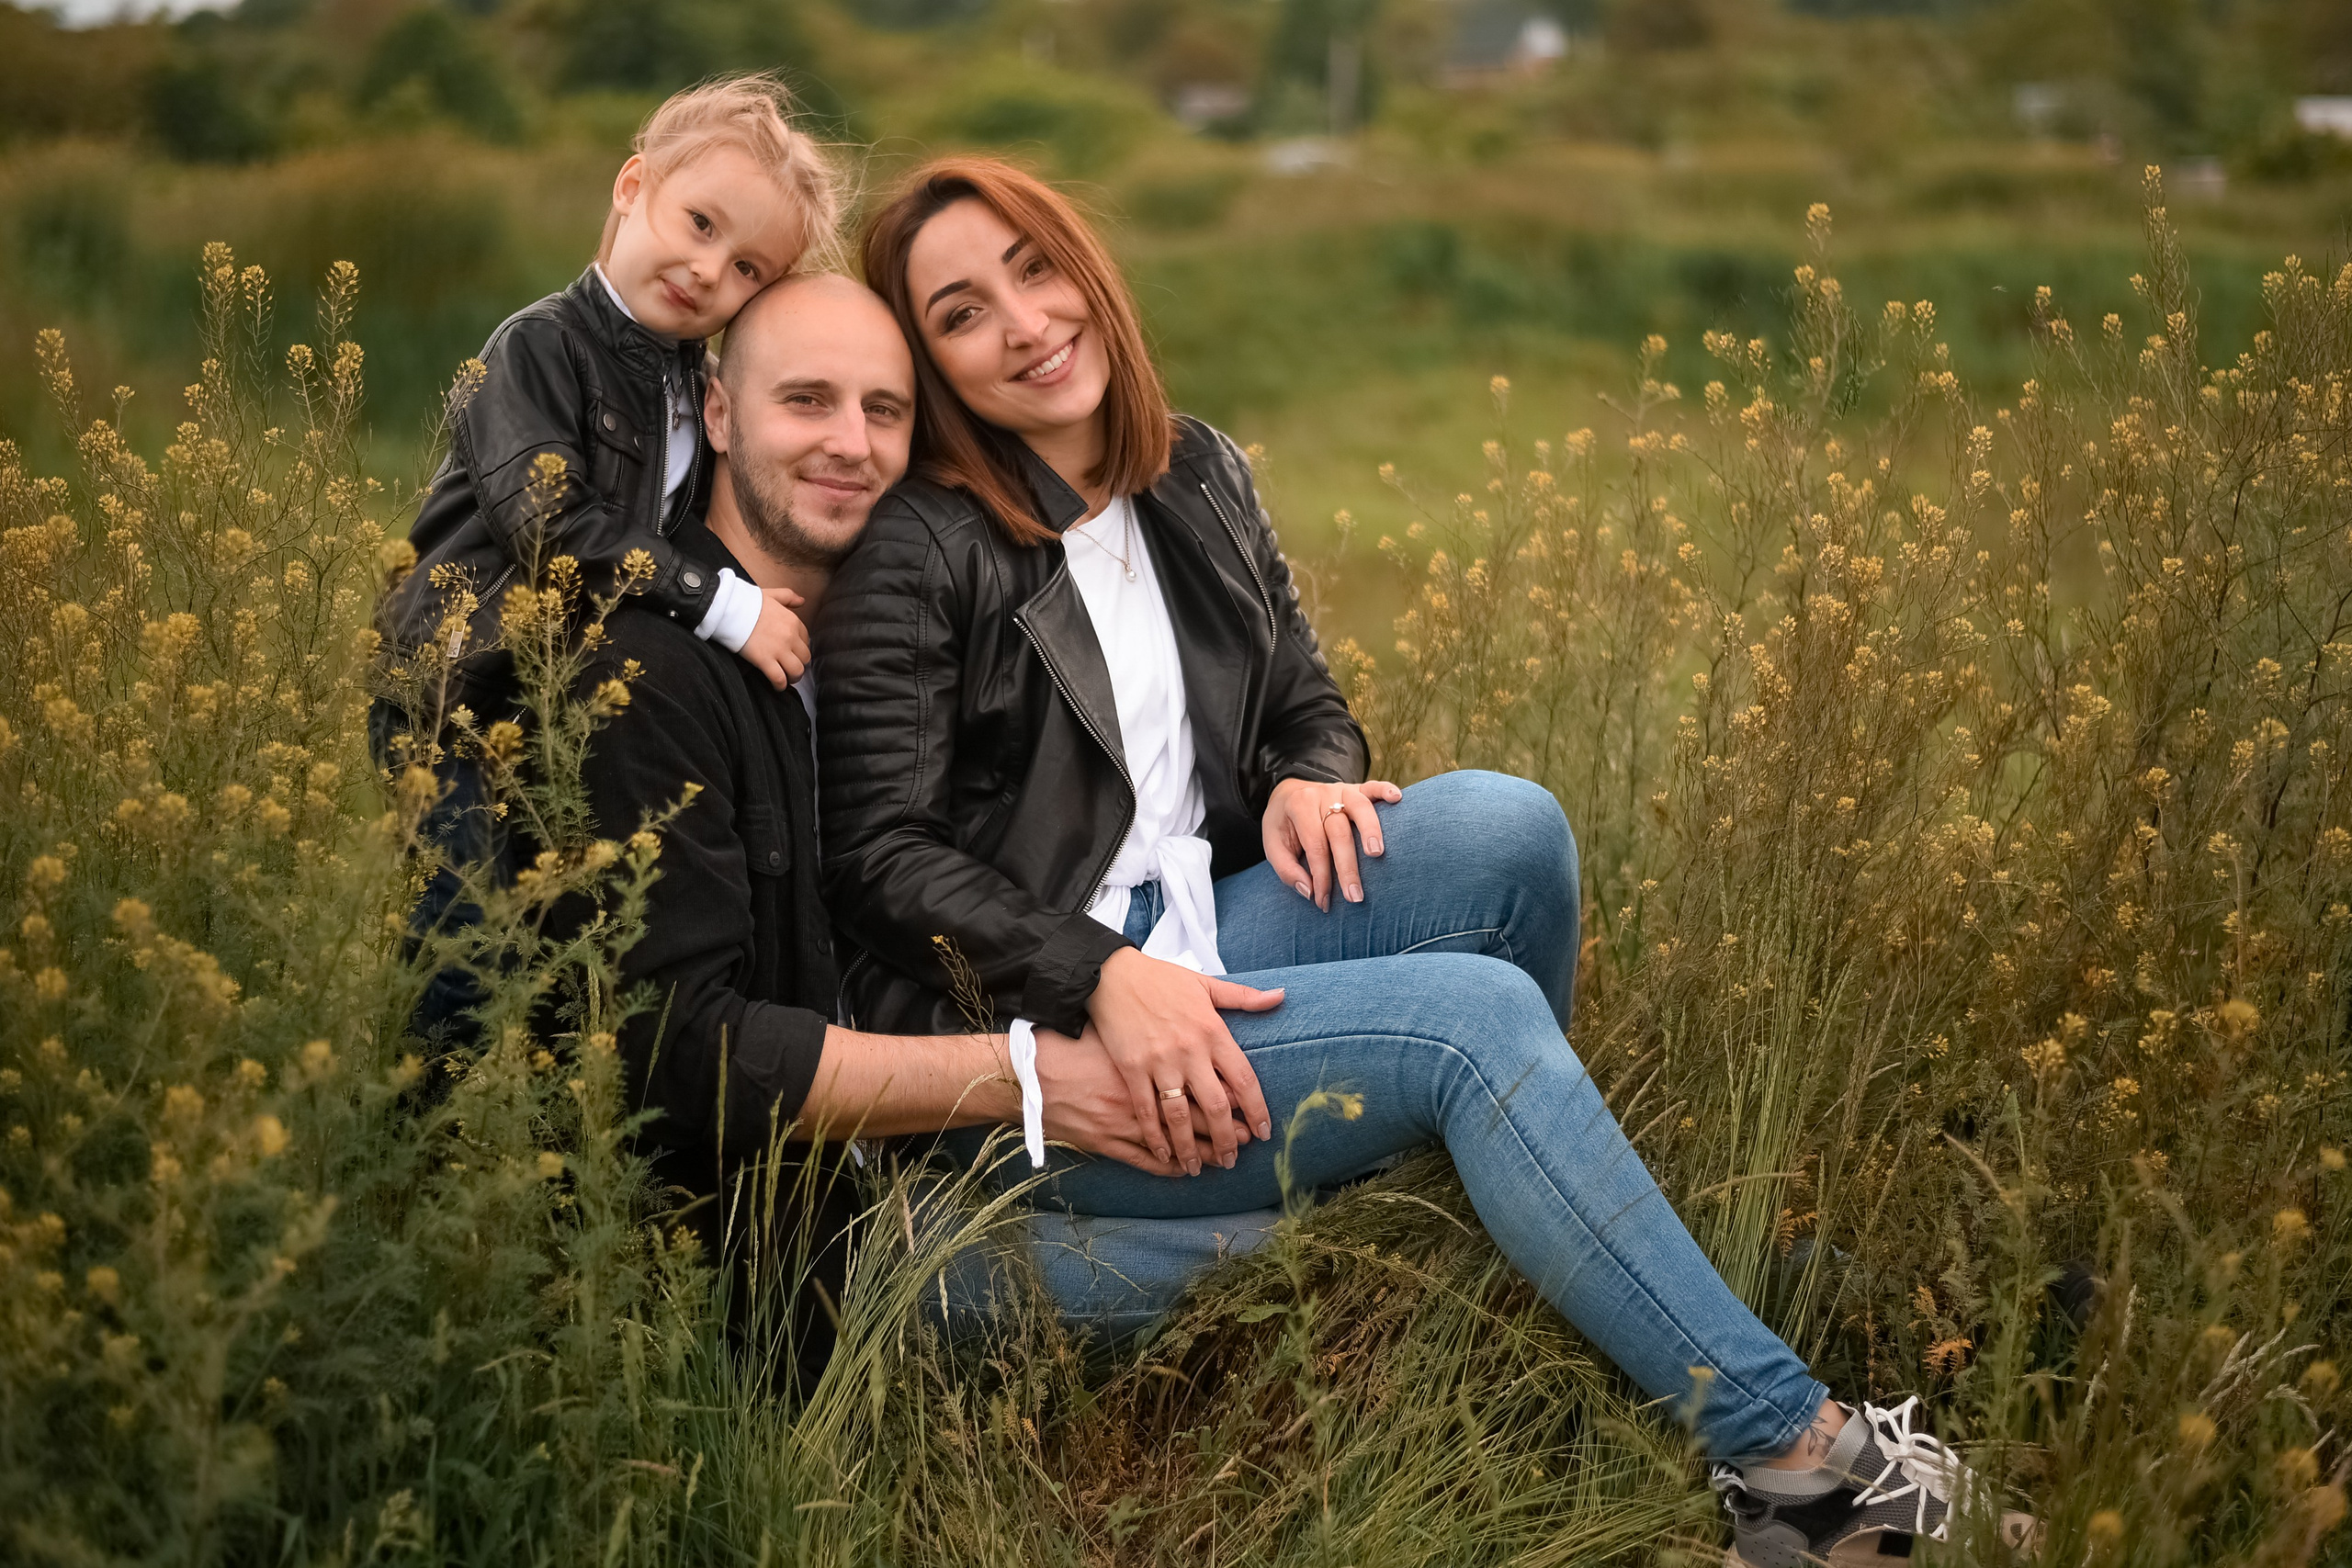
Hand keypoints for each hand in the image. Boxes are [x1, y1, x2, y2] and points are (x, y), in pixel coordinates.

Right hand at [738, 588, 808, 689]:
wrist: (730, 610)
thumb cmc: (748, 602)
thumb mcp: (772, 594)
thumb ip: (789, 597)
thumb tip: (802, 601)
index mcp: (793, 621)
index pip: (806, 641)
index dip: (799, 649)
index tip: (793, 653)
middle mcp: (790, 637)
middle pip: (804, 658)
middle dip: (799, 664)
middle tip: (791, 668)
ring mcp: (779, 650)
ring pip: (796, 671)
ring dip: (793, 677)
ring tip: (787, 679)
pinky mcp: (765, 661)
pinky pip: (779, 679)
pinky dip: (780, 686)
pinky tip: (777, 686)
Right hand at [1088, 948, 1280, 1174]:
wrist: (1110, 975)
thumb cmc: (1160, 978)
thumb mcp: (1205, 984)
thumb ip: (1244, 997)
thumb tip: (1280, 997)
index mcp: (1212, 1031)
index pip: (1244, 1079)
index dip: (1257, 1109)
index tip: (1263, 1132)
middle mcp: (1190, 1051)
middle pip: (1217, 1105)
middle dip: (1227, 1138)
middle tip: (1232, 1160)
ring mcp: (1159, 1062)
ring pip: (1180, 1116)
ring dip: (1191, 1146)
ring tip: (1199, 1167)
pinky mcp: (1131, 1069)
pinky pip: (1146, 1110)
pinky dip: (1156, 1136)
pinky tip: (1165, 1153)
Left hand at [1263, 777, 1402, 910]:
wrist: (1289, 794)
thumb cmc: (1284, 825)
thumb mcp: (1272, 846)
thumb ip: (1286, 870)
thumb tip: (1309, 892)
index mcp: (1299, 806)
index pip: (1315, 846)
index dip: (1321, 876)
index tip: (1324, 901)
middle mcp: (1322, 795)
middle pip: (1339, 832)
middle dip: (1347, 867)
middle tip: (1355, 896)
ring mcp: (1341, 790)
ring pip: (1359, 807)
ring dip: (1370, 830)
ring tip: (1376, 853)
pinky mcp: (1356, 789)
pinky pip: (1373, 787)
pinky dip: (1386, 790)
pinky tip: (1397, 798)